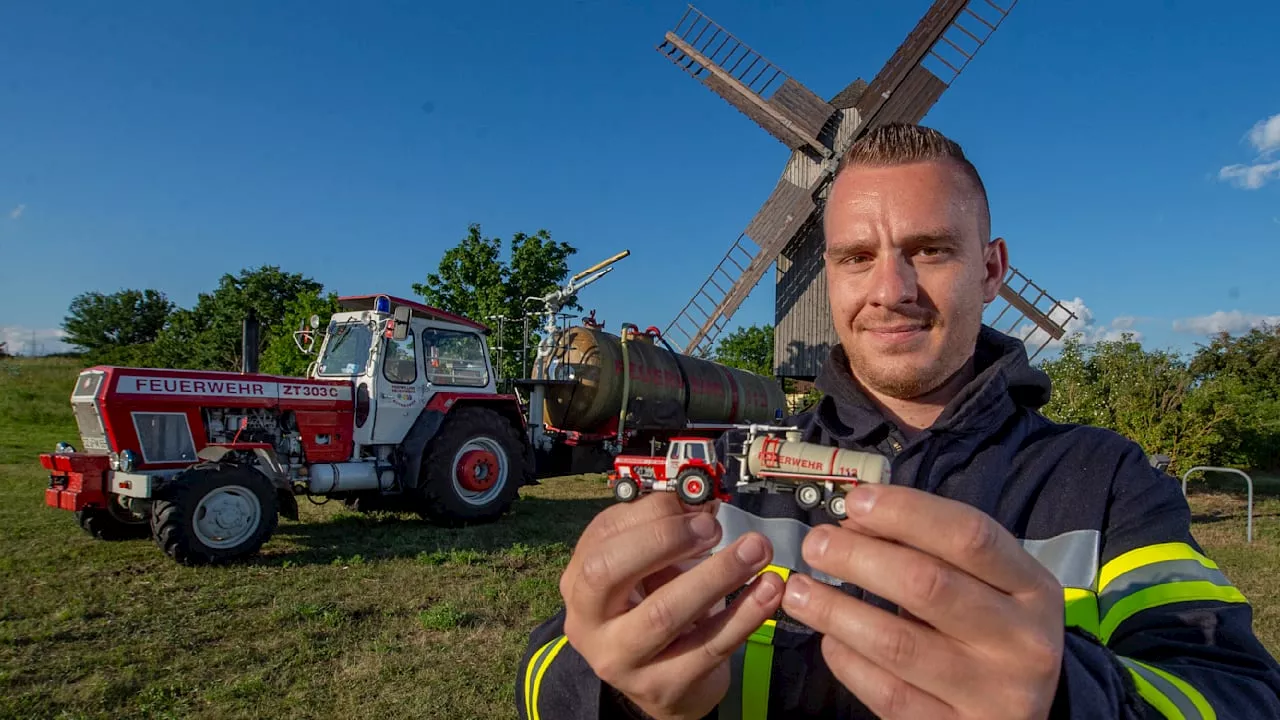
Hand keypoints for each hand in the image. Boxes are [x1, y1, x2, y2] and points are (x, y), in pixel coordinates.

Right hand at [559, 491, 784, 719]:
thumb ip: (663, 534)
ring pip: (663, 613)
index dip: (651, 515)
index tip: (696, 506)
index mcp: (579, 580)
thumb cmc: (653, 609)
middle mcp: (588, 622)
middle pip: (608, 572)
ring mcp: (622, 660)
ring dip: (717, 574)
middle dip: (664, 540)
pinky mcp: (663, 687)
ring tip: (756, 551)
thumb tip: (700, 505)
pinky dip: (744, 614)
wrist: (662, 683)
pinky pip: (709, 646)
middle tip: (712, 528)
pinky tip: (768, 590)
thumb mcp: (646, 570)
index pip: (602, 536)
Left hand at [780, 483, 1063, 719]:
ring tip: (798, 590)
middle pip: (928, 586)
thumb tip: (857, 521)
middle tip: (816, 544)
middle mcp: (1022, 642)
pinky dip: (848, 661)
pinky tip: (829, 640)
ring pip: (897, 644)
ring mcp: (992, 694)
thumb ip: (931, 549)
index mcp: (1033, 589)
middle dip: (859, 558)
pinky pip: (887, 693)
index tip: (856, 501)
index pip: (970, 536)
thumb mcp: (987, 585)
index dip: (907, 512)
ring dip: (836, 610)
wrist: (1030, 716)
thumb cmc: (995, 631)